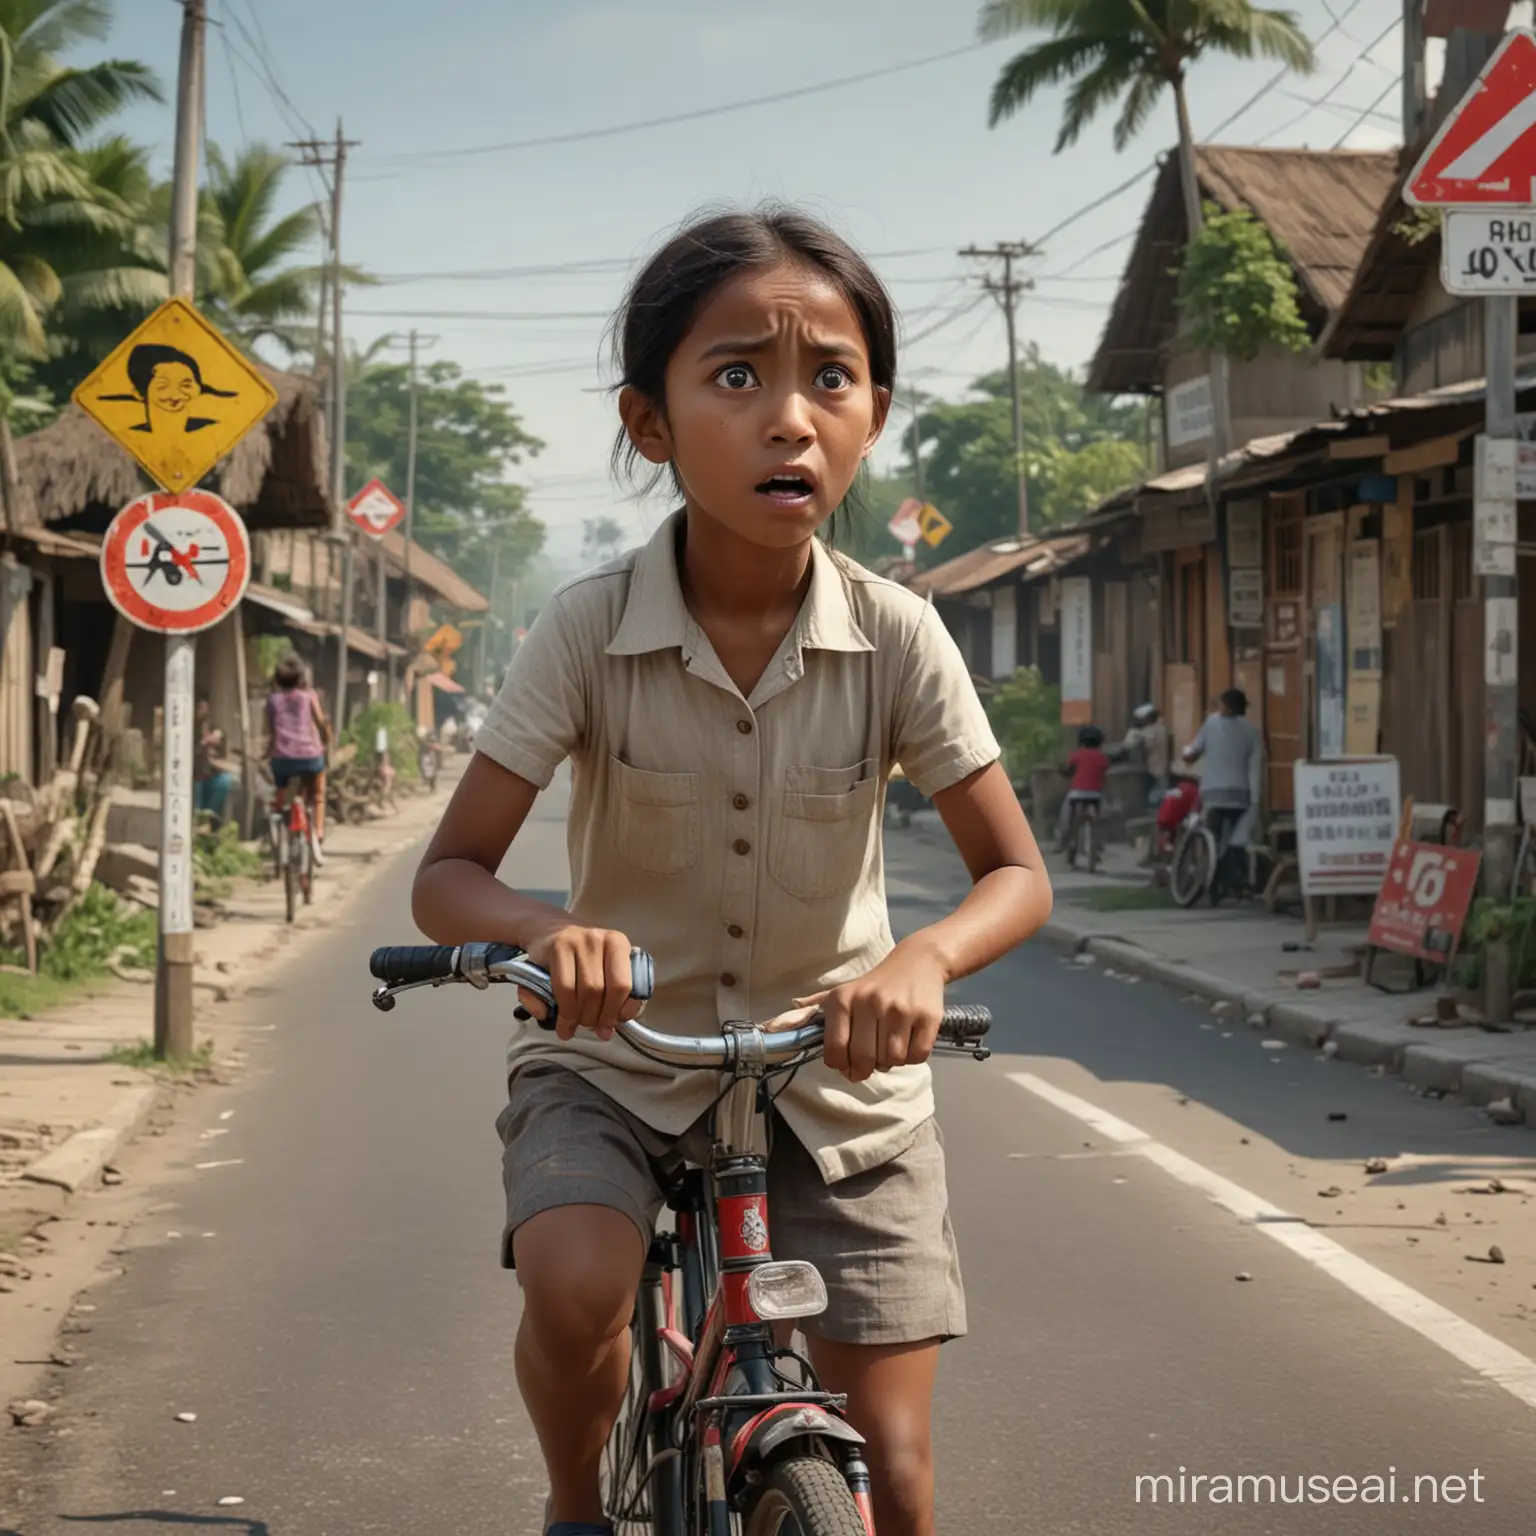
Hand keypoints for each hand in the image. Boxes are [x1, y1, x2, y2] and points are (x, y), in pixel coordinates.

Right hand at [520, 921, 642, 1041]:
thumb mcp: (600, 966)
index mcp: (619, 943)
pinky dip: (564, 1013)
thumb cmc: (577, 954)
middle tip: (591, 1028)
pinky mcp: (556, 947)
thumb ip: (611, 994)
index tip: (612, 1025)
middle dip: (598, 1018)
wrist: (546, 927)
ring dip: (580, 1018)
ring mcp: (578, 941)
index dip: (620, 1011)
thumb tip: (607, 1031)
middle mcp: (600, 939)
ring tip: (574, 1027)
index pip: (625, 985)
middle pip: (603, 991)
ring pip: (585, 992)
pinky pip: (564, 989)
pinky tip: (563, 1023)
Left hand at [789, 946, 946, 1083]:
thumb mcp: (841, 992)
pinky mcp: (927, 1016)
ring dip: (890, 1061)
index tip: (846, 1065)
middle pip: (863, 1059)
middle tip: (868, 1064)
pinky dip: (912, 1057)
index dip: (841, 1066)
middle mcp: (869, 1002)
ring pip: (891, 1060)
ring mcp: (900, 1009)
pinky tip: (908, 1039)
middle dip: (864, 1069)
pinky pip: (916, 1056)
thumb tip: (772, 1026)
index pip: (835, 1051)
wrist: (918, 962)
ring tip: (890, 1043)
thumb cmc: (873, 985)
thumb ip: (811, 1011)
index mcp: (843, 999)